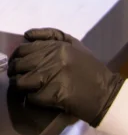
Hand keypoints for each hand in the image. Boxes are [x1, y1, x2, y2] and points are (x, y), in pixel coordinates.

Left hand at [7, 28, 123, 126]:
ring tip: (26, 88)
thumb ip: (51, 35)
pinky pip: (32, 97)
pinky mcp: (54, 95)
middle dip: (16, 71)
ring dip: (20, 86)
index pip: (25, 48)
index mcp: (58, 45)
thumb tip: (27, 35)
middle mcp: (54, 58)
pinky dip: (32, 98)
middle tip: (18, 76)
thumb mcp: (74, 44)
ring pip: (22, 81)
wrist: (104, 91)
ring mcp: (54, 77)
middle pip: (21, 64)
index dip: (17, 56)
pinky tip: (38, 97)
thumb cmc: (88, 67)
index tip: (18, 62)